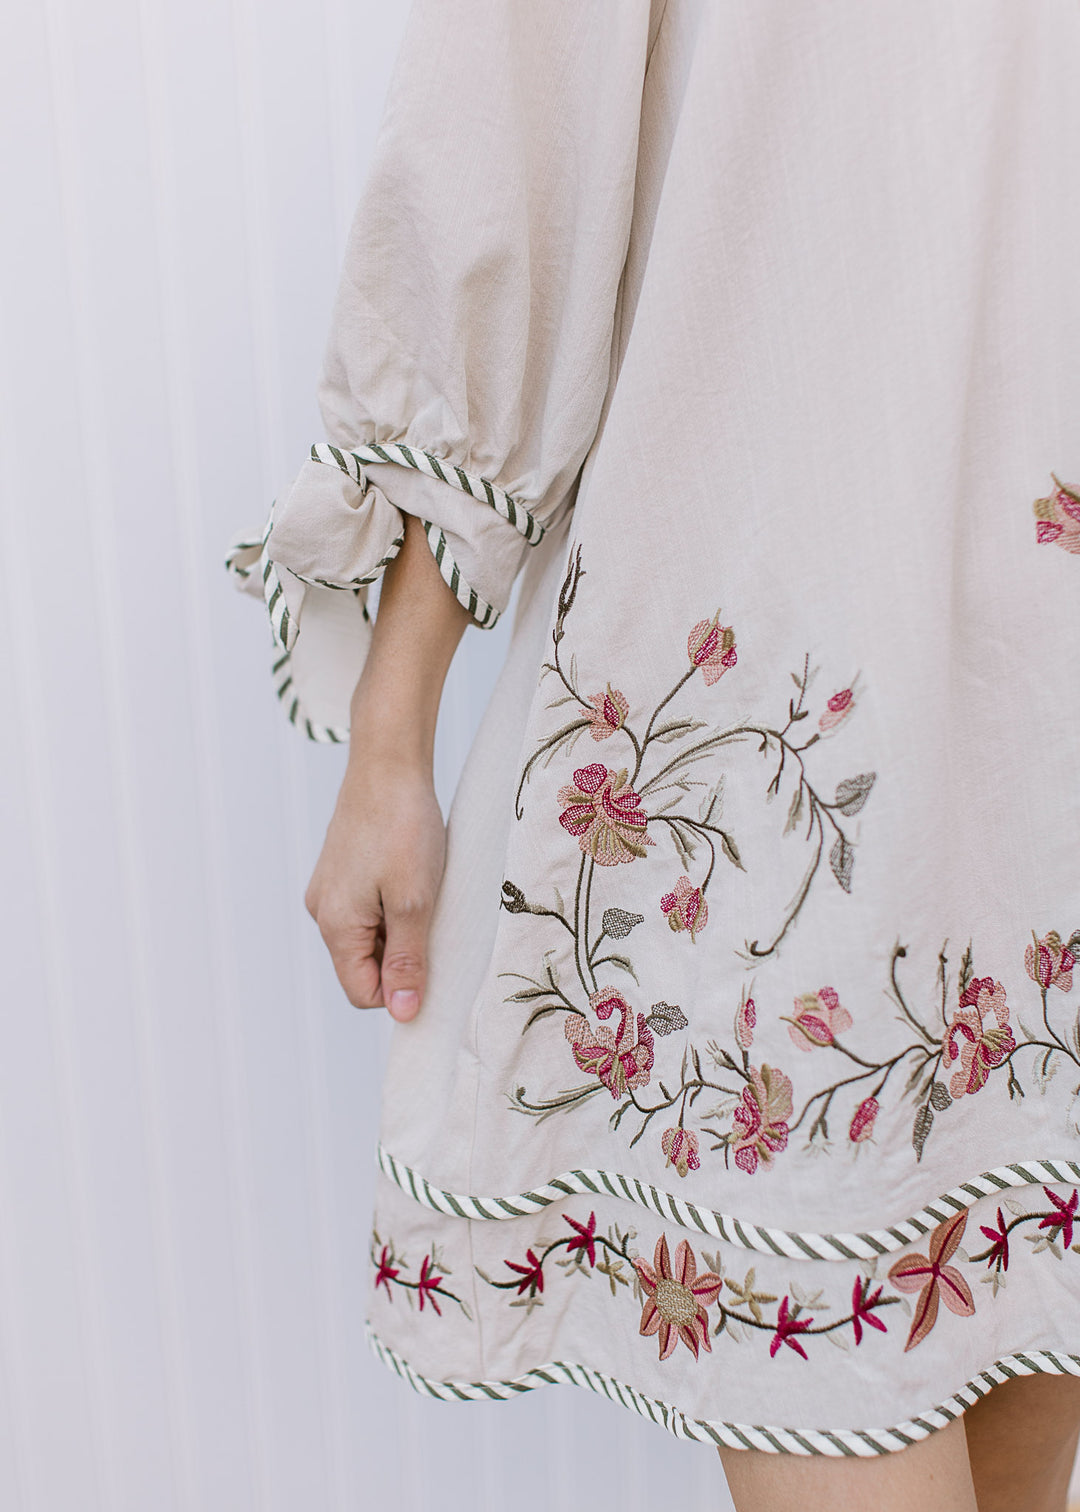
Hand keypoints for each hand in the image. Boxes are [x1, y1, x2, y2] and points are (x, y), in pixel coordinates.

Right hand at [305, 753, 445, 1021]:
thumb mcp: (415, 901)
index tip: (433, 961)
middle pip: (364, 966)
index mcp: (335, 926)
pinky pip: (368, 908)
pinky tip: (412, 875)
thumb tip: (403, 1013)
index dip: (401, 989)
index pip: (363, 994)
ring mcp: (330, 889)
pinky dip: (394, 904)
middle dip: (402, 955)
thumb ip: (407, 960)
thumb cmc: (403, 827)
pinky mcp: (341, 870)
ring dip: (401, 927)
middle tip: (433, 917)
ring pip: (369, 936)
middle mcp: (323, 912)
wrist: (388, 762)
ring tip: (424, 891)